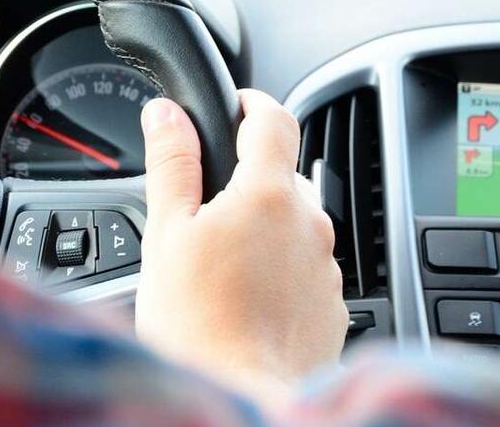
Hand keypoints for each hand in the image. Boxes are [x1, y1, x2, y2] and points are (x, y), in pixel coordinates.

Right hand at [135, 90, 347, 409]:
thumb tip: (167, 112)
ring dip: (268, 231)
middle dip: (250, 181)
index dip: (252, 102)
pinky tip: (248, 299)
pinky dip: (283, 274)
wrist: (241, 399)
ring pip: (297, 227)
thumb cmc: (198, 326)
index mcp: (268, 194)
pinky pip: (308, 272)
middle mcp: (310, 224)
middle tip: (207, 212)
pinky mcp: (333, 308)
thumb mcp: (167, 233)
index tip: (236, 106)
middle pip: (285, 176)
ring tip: (223, 266)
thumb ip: (173, 164)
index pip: (274, 118)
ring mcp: (326, 268)